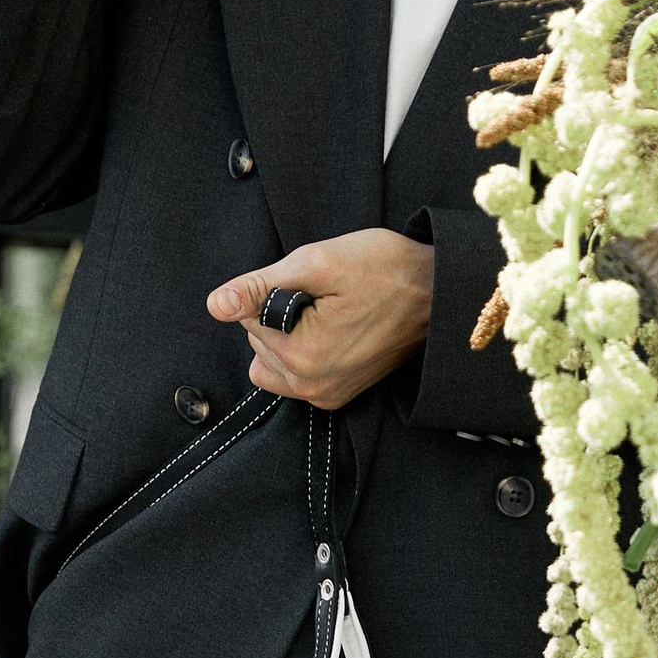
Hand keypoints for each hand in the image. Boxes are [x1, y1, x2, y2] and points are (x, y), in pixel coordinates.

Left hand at [205, 231, 434, 410]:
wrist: (442, 292)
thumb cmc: (386, 269)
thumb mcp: (317, 262)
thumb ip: (259, 286)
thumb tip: (215, 305)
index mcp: (301, 357)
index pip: (248, 317)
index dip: (277, 289)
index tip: (318, 286)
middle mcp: (310, 387)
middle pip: (259, 340)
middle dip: (282, 313)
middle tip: (330, 297)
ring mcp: (326, 395)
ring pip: (272, 359)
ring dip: (290, 333)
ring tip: (335, 314)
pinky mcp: (339, 395)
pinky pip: (295, 374)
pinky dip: (304, 350)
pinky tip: (338, 331)